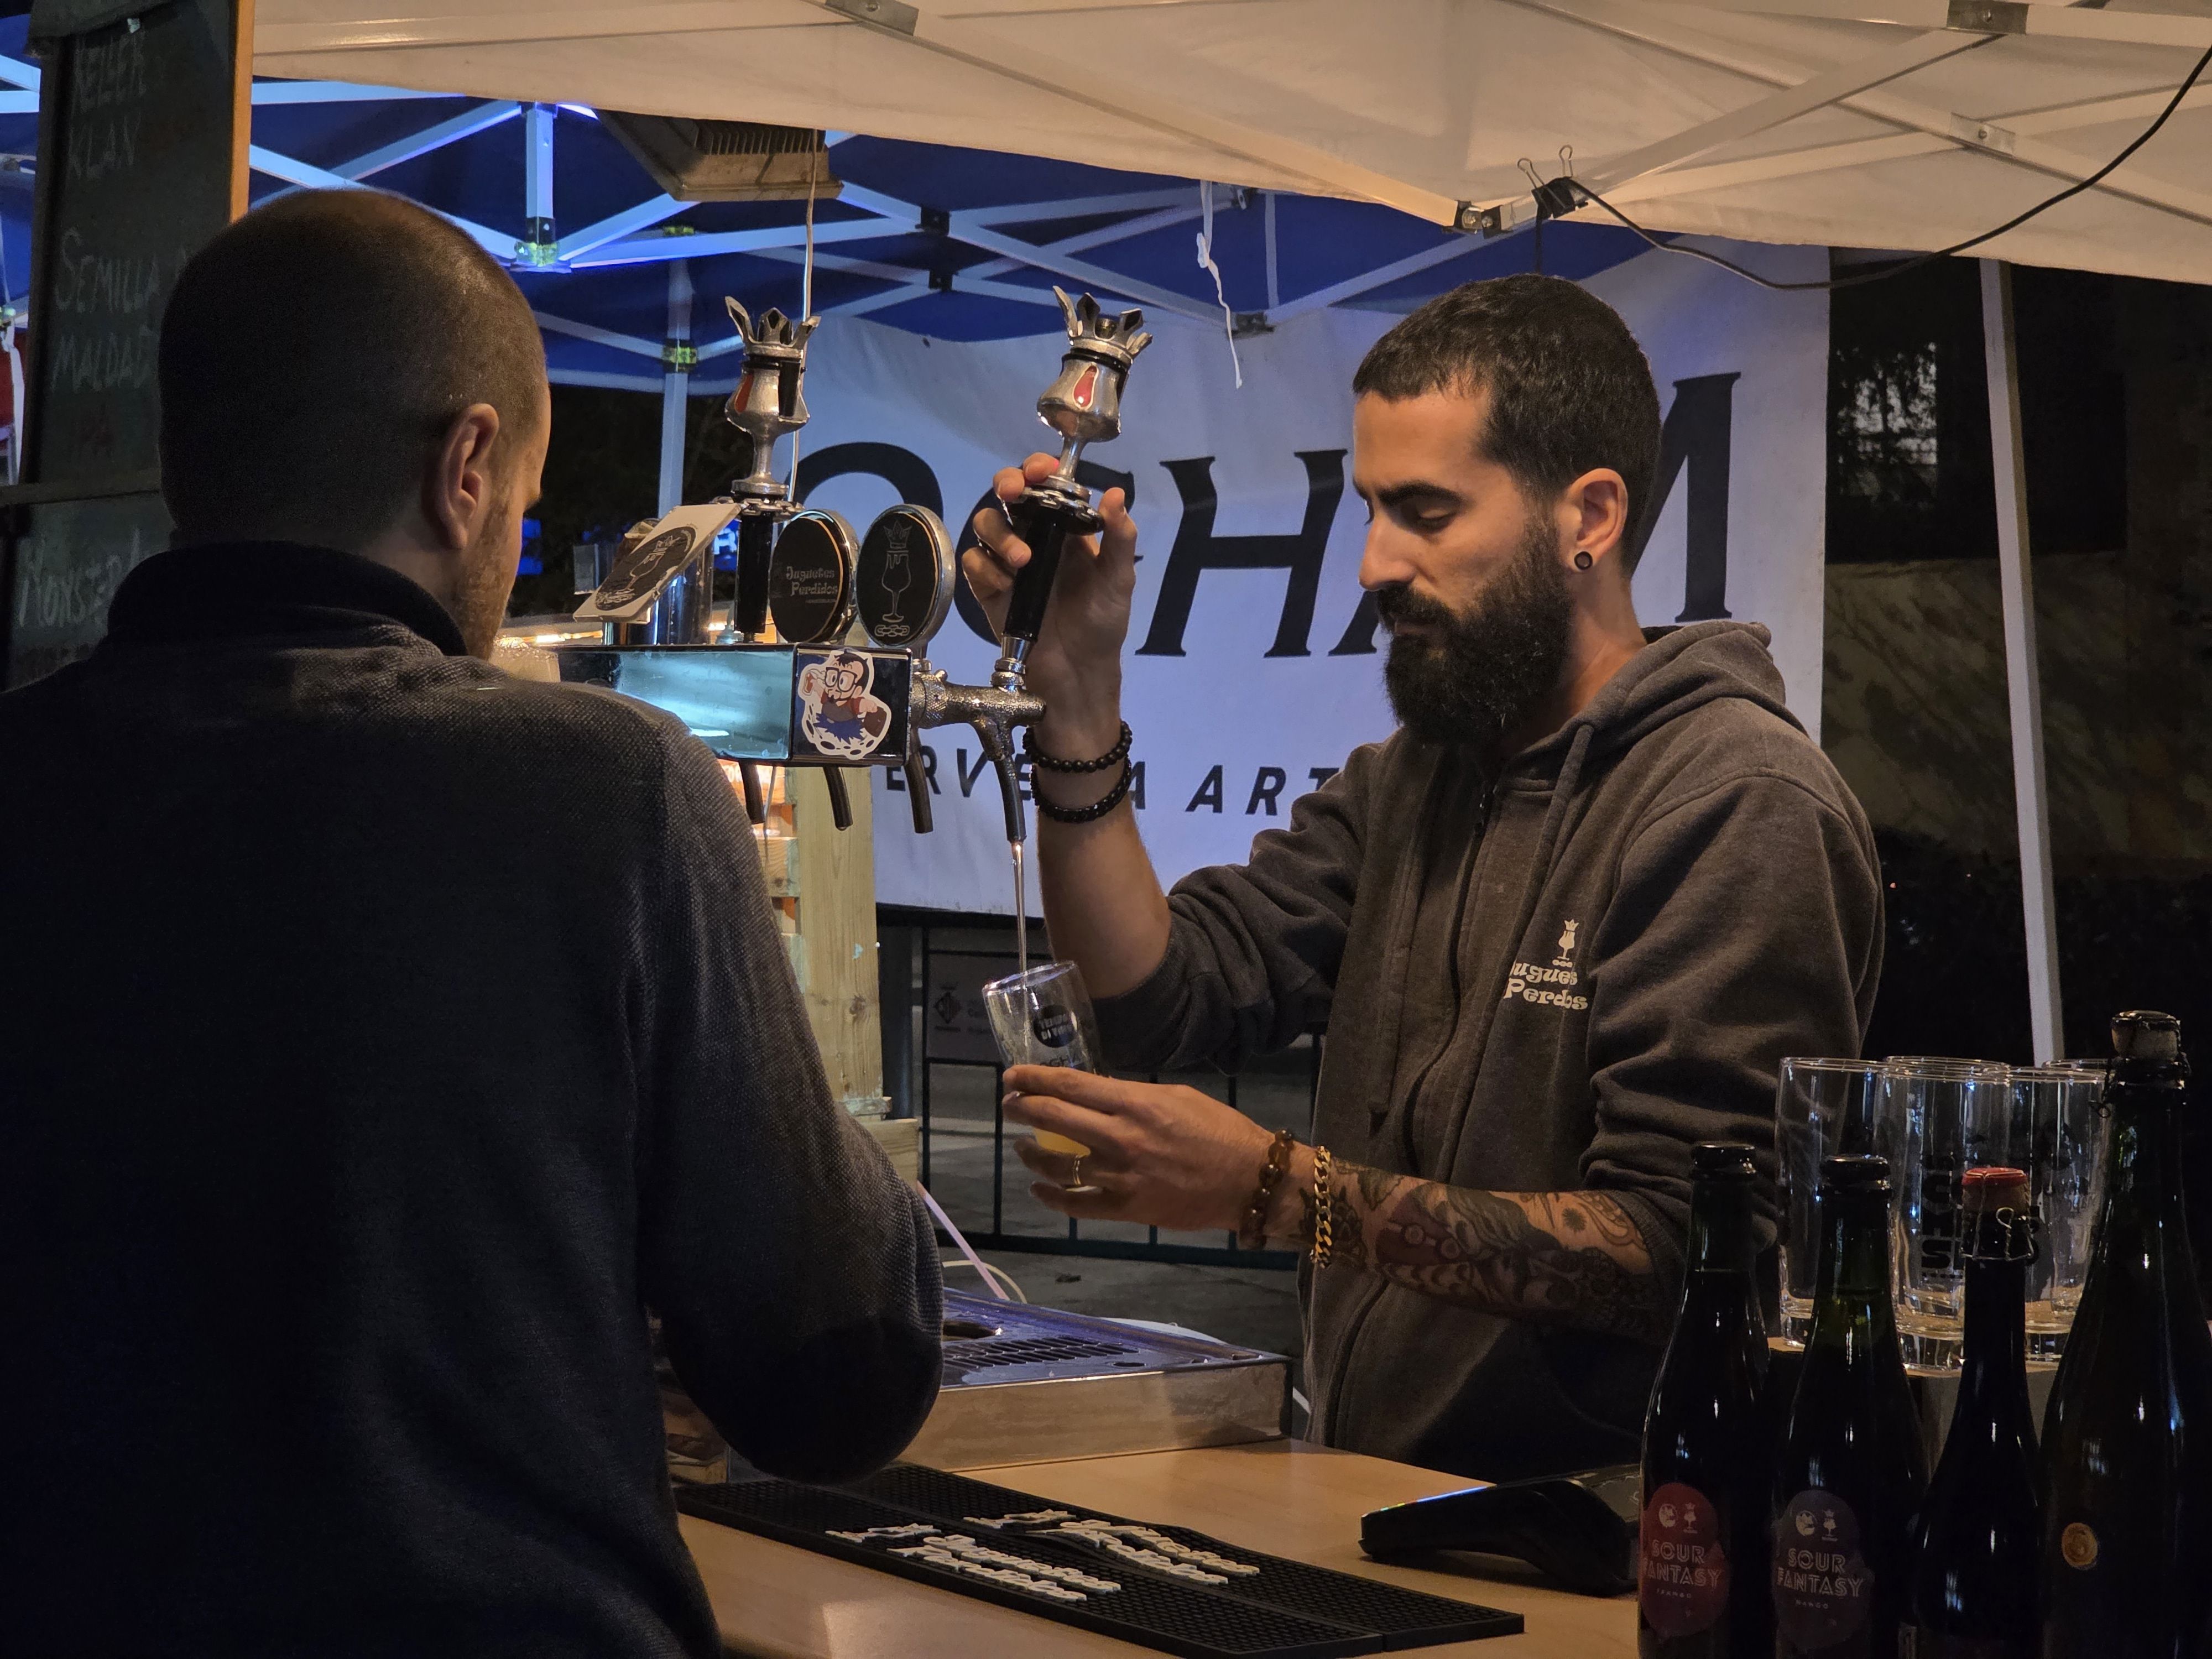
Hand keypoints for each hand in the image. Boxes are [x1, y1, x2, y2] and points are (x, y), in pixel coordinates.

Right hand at [963, 454, 1135, 755]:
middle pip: (1008, 495)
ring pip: (987, 524)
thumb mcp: (1119, 581)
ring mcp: (1009, 563)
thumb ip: (1119, 539)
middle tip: (1013, 492)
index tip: (1041, 471)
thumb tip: (1115, 494)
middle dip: (1007, 484)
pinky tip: (1004, 583)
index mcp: (1066, 530)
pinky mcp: (990, 589)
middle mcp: (1035, 538)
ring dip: (999, 533)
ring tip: (1023, 560)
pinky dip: (985, 567)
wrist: (1077, 675)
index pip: (1047, 487)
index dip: (1039, 470)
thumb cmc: (1102, 626)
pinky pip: (975, 564)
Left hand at [1001, 1065, 1279, 1229]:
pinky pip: (1075, 1205)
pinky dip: (1050, 1197)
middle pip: (1054, 1118)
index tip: (1012, 1076)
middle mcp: (1121, 1137)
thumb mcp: (1176, 1096)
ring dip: (1031, 1153)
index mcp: (1135, 1103)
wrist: (1247, 1180)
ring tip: (1022, 1146)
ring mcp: (1120, 1176)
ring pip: (1057, 1165)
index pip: (1070, 1086)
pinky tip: (1039, 1188)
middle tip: (1009, 1104)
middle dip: (1023, 1108)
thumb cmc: (1218, 1131)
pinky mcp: (1125, 1208)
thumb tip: (1097, 1096)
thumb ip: (1133, 1096)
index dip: (1034, 1079)